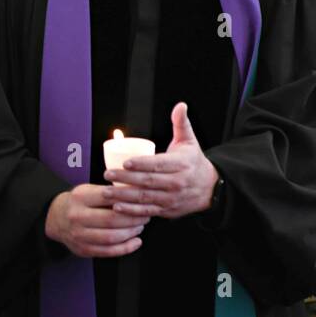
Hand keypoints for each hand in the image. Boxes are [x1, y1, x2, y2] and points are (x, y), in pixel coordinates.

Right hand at [44, 185, 145, 257]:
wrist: (55, 218)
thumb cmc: (80, 202)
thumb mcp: (90, 190)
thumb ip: (111, 192)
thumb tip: (138, 193)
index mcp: (80, 198)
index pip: (110, 198)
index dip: (130, 200)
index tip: (143, 200)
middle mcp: (77, 216)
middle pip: (112, 220)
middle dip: (134, 219)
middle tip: (146, 215)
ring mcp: (78, 235)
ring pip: (111, 237)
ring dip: (131, 233)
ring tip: (140, 226)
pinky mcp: (82, 249)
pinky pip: (108, 252)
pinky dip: (126, 248)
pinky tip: (136, 242)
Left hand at [103, 102, 218, 219]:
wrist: (209, 188)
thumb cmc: (194, 162)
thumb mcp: (190, 142)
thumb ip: (181, 123)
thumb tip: (180, 105)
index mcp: (182, 165)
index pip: (159, 164)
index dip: (142, 164)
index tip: (125, 162)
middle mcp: (177, 183)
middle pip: (148, 181)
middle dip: (126, 179)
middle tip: (108, 174)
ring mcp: (172, 198)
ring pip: (145, 198)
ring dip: (124, 196)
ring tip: (106, 192)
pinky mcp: (167, 210)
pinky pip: (147, 211)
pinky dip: (132, 211)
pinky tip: (118, 207)